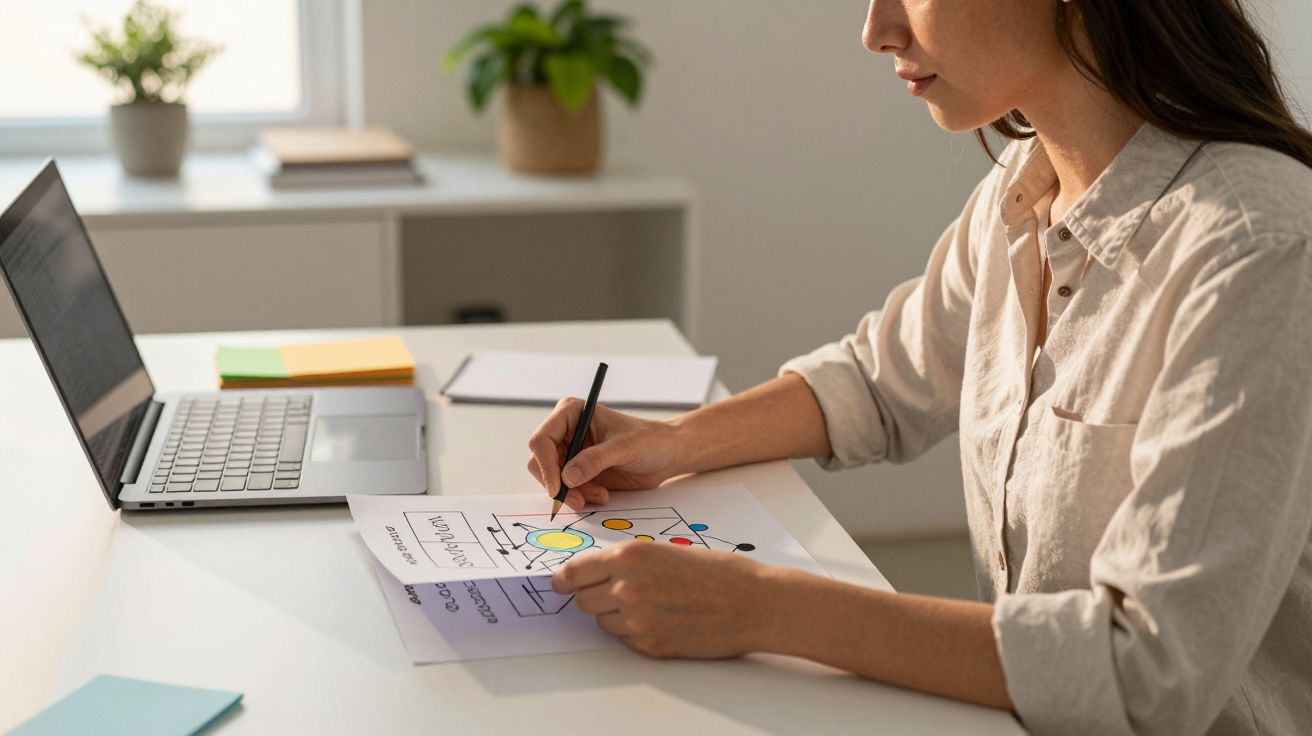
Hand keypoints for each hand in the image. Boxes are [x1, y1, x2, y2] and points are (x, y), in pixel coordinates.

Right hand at [527, 398, 685, 509]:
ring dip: (572, 494)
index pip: (542, 439)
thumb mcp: (624, 447)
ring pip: (551, 480)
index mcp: (571, 413)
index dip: (545, 465)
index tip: (558, 487)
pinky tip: (601, 495)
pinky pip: (566, 490)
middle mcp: (566, 432)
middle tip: (578, 500)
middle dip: (557, 484)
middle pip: (540, 463)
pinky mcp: (578, 472)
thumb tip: (566, 476)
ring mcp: (571, 453)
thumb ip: (594, 460)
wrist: (666, 455)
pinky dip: (579, 497)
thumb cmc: (650, 440)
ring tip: (600, 495)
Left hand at [551, 540, 780, 658]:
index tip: (559, 583)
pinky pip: (625, 639)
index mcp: (630, 556)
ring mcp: (636, 620)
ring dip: (614, 615)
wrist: (753, 603)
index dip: (564, 579)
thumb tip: (597, 574)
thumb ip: (629, 562)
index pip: (574, 572)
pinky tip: (663, 620)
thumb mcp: (666, 551)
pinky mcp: (649, 645)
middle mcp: (627, 587)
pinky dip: (635, 632)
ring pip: (602, 622)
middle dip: (592, 596)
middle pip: (582, 600)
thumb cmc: (718, 572)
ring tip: (649, 605)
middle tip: (614, 592)